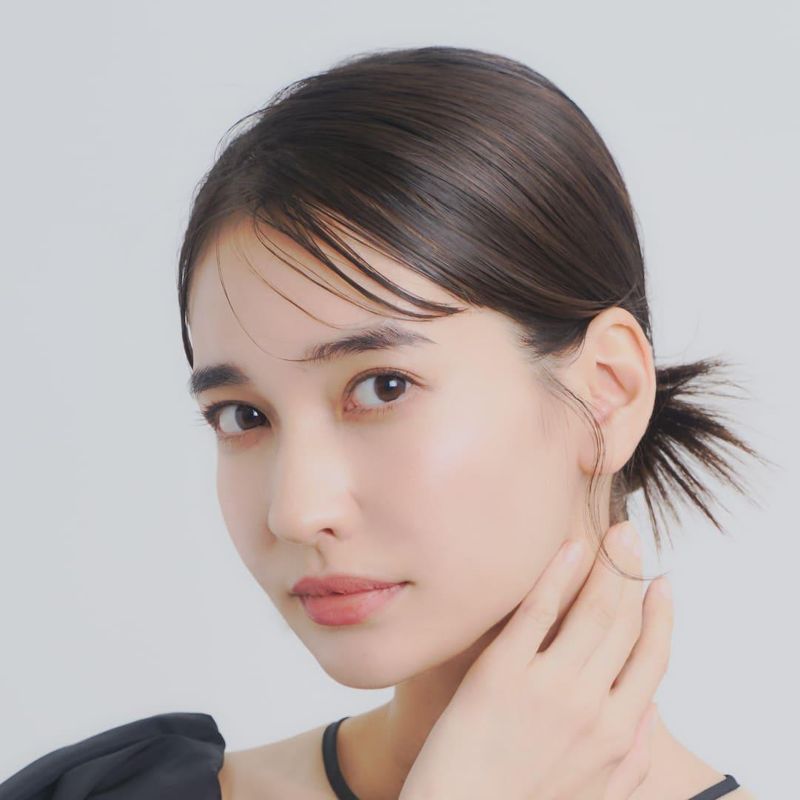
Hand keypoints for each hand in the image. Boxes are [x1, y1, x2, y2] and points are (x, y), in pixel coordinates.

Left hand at [398, 521, 672, 799]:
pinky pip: (537, 611)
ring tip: (612, 534)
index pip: (653, 660)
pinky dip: (557, 574)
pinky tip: (569, 547)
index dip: (660, 617)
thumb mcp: (596, 794)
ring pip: (591, 611)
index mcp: (618, 735)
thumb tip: (652, 714)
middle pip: (623, 624)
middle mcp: (591, 706)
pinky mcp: (501, 672)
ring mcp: (547, 686)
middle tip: (631, 537)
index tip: (662, 585)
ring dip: (607, 566)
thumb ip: (632, 758)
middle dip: (632, 574)